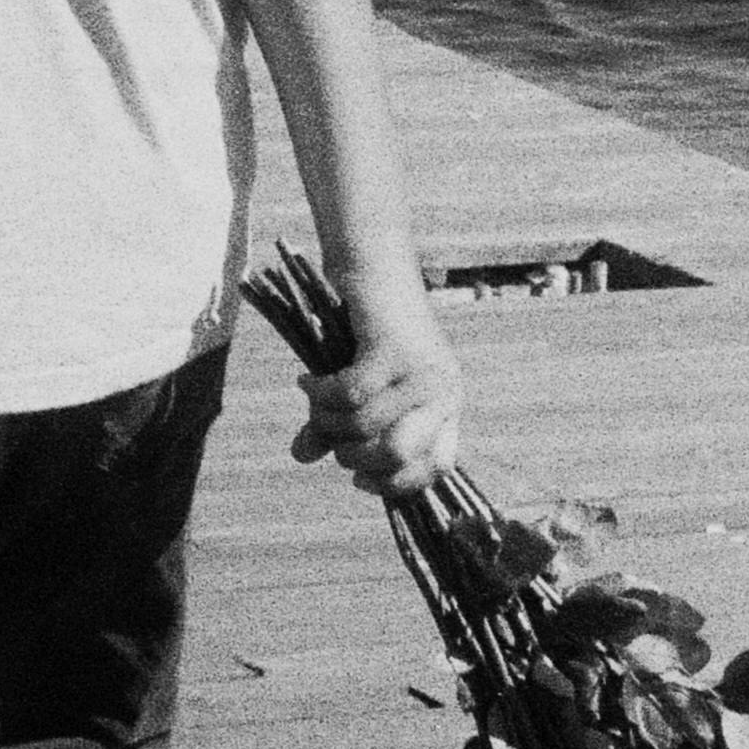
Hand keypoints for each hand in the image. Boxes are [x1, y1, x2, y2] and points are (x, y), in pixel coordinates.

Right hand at [292, 291, 463, 493]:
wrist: (372, 265)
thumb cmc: (365, 332)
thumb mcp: (355, 388)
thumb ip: (335, 428)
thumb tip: (301, 456)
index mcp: (446, 406)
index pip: (439, 468)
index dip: (397, 483)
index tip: (360, 480)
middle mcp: (444, 390)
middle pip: (398, 456)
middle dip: (353, 456)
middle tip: (330, 433)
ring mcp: (422, 369)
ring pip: (366, 426)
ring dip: (327, 421)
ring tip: (313, 400)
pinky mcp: (393, 349)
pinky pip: (349, 394)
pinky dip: (320, 394)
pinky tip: (308, 381)